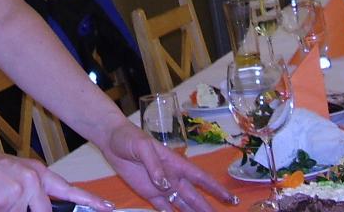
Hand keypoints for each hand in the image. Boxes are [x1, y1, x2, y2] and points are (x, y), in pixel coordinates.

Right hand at [0, 144, 113, 211]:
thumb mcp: (14, 175)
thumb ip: (31, 192)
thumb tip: (42, 207)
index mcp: (38, 172)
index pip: (69, 190)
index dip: (90, 201)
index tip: (108, 208)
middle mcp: (33, 180)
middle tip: (7, 202)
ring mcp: (19, 191)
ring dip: (6, 210)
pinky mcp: (3, 202)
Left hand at [99, 121, 235, 211]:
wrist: (112, 140)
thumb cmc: (131, 138)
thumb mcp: (143, 147)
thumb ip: (154, 165)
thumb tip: (165, 185)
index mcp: (176, 164)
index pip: (200, 178)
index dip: (215, 188)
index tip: (230, 198)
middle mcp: (173, 177)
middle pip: (194, 196)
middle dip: (207, 207)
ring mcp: (162, 187)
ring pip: (183, 205)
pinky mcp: (149, 194)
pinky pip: (164, 208)